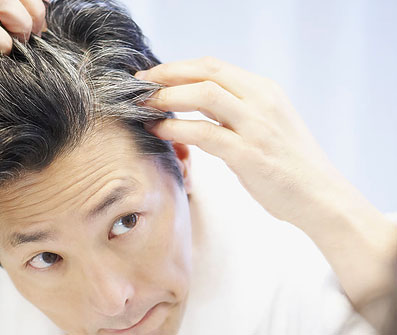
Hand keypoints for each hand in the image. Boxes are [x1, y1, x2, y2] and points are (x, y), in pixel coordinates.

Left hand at [136, 57, 396, 317]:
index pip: (214, 66)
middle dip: (167, 74)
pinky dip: (176, 127)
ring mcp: (256, 126)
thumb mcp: (268, 126)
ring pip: (203, 95)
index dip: (178, 67)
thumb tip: (197, 107)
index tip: (155, 75)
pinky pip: (204, 132)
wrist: (321, 197)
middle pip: (205, 72)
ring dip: (166, 97)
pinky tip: (159, 130)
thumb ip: (237, 112)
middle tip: (139, 85)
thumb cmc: (291, 164)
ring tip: (143, 105)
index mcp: (265, 91)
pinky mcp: (248, 153)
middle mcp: (261, 100)